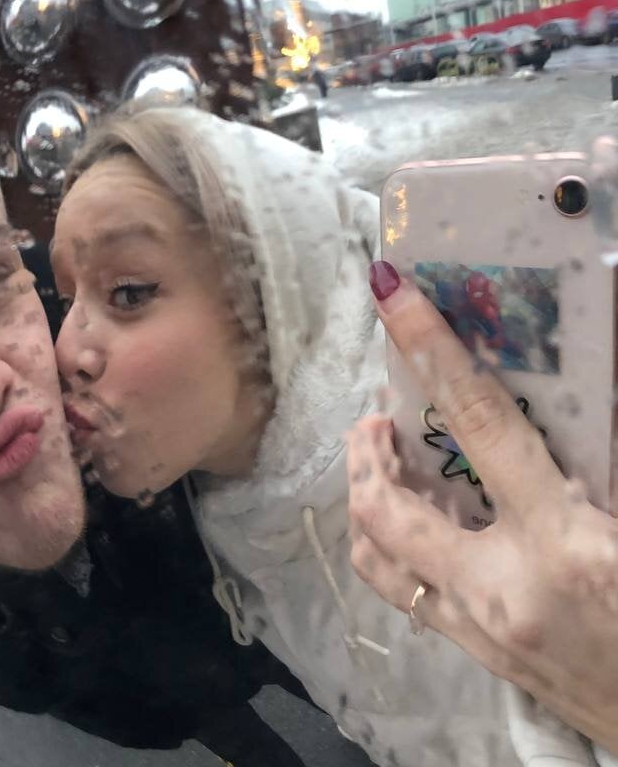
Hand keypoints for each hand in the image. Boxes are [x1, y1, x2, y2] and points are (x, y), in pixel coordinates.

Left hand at [347, 264, 617, 753]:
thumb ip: (592, 459)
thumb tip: (546, 408)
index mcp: (562, 543)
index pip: (479, 421)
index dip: (430, 347)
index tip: (391, 294)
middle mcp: (499, 590)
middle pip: (383, 506)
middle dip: (364, 451)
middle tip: (378, 418)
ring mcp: (480, 634)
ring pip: (376, 559)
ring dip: (367, 501)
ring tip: (387, 462)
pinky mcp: (482, 661)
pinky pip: (409, 594)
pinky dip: (397, 547)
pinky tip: (426, 523)